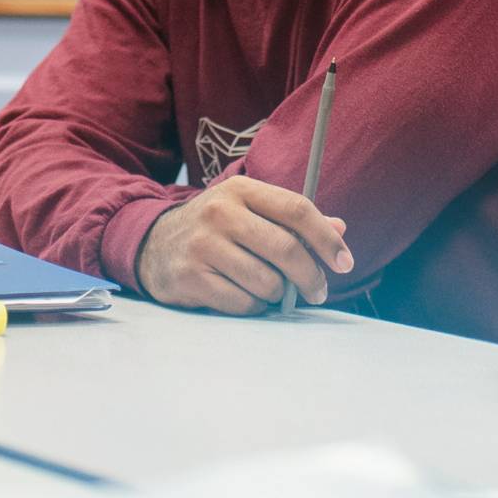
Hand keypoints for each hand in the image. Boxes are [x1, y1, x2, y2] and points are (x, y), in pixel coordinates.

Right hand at [135, 177, 352, 314]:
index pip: (297, 209)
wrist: (152, 244)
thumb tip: (339, 229)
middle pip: (286, 249)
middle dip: (311, 277)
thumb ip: (292, 220)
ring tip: (269, 289)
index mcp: (241, 190)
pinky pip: (243, 304)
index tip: (344, 263)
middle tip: (318, 291)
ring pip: (267, 282)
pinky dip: (253, 306)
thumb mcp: (248, 211)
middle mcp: (220, 213)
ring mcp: (203, 245)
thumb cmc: (214, 228)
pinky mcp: (191, 277)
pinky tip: (245, 296)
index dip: (326, 239)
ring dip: (277, 294)